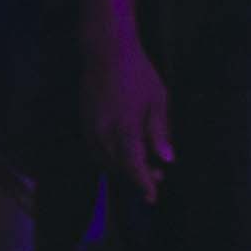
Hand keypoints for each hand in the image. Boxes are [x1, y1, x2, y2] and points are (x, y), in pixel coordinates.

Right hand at [84, 33, 173, 201]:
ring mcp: (90, 129)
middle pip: (118, 168)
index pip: (133, 166)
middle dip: (136, 177)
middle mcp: (104, 132)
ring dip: (122, 169)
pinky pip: (96, 151)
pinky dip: (109, 158)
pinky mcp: (84, 124)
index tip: (152, 198)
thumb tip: (167, 159)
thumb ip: (160, 132)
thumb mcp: (158, 100)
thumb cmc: (138, 73)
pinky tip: (124, 153)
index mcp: (126, 127)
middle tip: (157, 177)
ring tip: (144, 165)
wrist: (106, 52)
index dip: (143, 185)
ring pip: (105, 161)